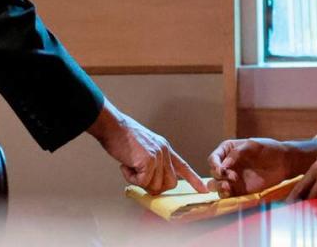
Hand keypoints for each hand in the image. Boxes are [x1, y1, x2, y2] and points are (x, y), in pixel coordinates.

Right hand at [89, 101, 206, 194]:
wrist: (112, 126)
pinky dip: (131, 178)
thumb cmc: (122, 137)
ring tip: (129, 166)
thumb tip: (150, 182)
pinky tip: (126, 165)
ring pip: (155, 185)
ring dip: (139, 181)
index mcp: (164, 148)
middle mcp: (164, 152)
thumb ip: (151, 162)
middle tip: (139, 177)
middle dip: (155, 187)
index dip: (193, 179)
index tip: (203, 189)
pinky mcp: (148, 160)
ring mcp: (158, 156)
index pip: (183, 166)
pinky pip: (142, 182)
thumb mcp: (144, 147)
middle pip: (170, 183)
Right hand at [207, 137, 293, 197]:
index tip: (221, 170)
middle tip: (233, 177)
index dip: (214, 165)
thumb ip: (237, 153)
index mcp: (227, 151)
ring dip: (218, 187)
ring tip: (227, 187)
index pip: (213, 158)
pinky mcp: (239, 190)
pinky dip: (224, 195)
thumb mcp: (252, 145)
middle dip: (219, 176)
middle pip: (213, 172)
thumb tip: (224, 165)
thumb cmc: (269, 149)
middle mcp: (227, 165)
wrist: (284, 163)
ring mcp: (232, 178)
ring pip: (215, 185)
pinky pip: (226, 195)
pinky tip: (230, 193)